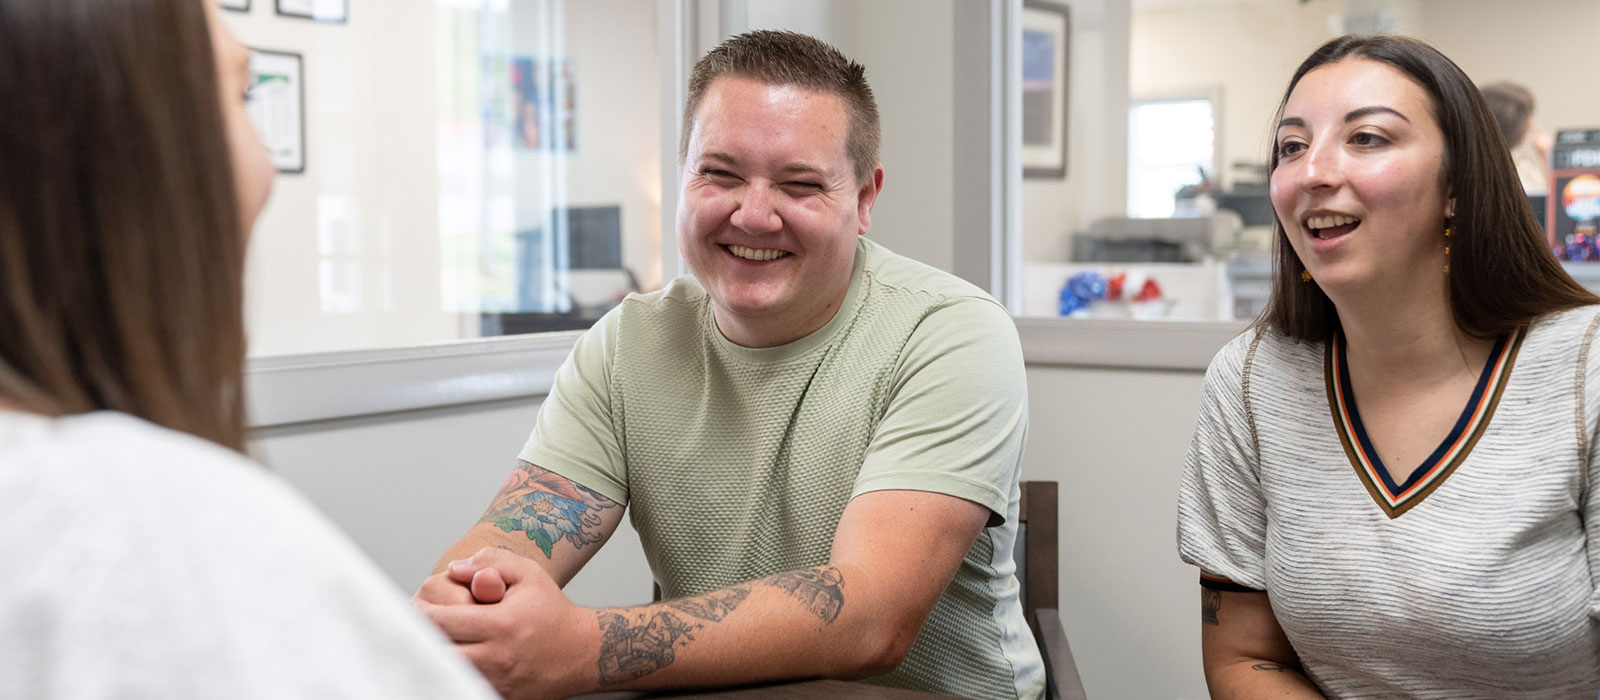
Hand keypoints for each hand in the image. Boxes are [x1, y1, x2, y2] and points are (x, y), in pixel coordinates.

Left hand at [416, 547, 594, 699]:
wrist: (581, 652)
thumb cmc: (552, 611)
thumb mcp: (528, 574)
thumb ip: (490, 562)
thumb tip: (454, 568)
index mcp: (501, 624)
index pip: (440, 622)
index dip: (419, 613)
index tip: (415, 607)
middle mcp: (497, 657)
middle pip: (435, 653)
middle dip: (418, 638)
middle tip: (415, 628)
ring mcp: (498, 682)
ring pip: (445, 674)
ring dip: (434, 658)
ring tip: (432, 643)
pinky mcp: (499, 697)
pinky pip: (461, 686)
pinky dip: (451, 675)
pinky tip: (451, 661)